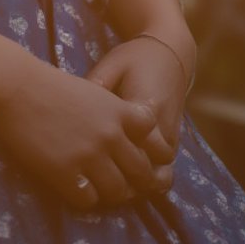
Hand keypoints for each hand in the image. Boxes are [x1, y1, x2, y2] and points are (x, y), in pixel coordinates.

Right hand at [0, 58, 172, 211]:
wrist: (18, 86)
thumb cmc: (51, 85)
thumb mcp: (94, 92)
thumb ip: (114, 113)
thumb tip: (126, 137)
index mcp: (119, 112)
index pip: (155, 141)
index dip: (151, 152)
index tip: (138, 156)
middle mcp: (110, 136)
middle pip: (141, 172)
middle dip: (135, 181)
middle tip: (123, 183)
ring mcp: (89, 156)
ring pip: (117, 191)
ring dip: (111, 193)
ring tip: (99, 188)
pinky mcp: (65, 172)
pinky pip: (88, 200)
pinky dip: (85, 198)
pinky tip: (75, 188)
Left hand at [86, 35, 187, 181]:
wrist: (169, 53)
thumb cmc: (134, 59)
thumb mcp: (111, 66)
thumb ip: (95, 87)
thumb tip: (70, 110)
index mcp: (141, 107)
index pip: (129, 147)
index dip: (108, 165)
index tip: (86, 171)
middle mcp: (160, 126)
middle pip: (144, 169)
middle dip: (124, 184)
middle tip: (98, 189)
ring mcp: (170, 135)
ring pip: (159, 174)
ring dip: (139, 185)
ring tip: (115, 190)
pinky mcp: (174, 138)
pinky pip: (165, 167)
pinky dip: (150, 177)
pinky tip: (131, 183)